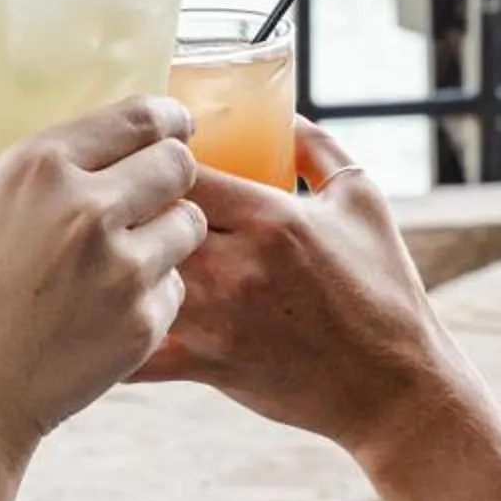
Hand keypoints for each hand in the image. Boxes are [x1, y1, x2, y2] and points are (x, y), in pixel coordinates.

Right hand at [0, 98, 205, 494]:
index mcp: (38, 167)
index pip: (139, 118)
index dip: (167, 117)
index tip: (173, 123)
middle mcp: (90, 210)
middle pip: (179, 166)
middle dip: (175, 171)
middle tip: (162, 185)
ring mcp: (123, 270)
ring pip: (188, 226)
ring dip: (171, 230)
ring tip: (139, 245)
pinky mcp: (143, 324)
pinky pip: (175, 288)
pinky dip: (155, 292)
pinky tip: (116, 303)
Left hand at [133, 120, 464, 471]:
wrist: (397, 387)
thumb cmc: (385, 289)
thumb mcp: (362, 200)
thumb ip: (317, 148)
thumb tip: (280, 114)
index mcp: (274, 218)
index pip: (184, 172)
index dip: (154, 161)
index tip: (148, 163)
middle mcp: (240, 266)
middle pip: (147, 220)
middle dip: (127, 211)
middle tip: (116, 207)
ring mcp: (221, 320)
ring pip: (135, 278)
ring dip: (117, 265)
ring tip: (108, 254)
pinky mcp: (212, 366)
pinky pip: (142, 352)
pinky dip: (117, 336)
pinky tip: (103, 321)